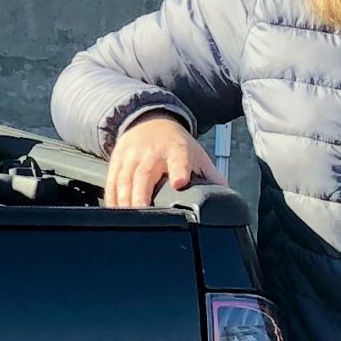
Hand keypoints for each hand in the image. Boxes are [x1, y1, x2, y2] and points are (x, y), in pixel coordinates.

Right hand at [105, 113, 222, 207]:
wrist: (149, 121)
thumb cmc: (175, 144)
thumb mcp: (197, 154)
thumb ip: (211, 176)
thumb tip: (228, 197)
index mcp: (176, 150)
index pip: (179, 159)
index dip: (179, 170)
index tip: (180, 182)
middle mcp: (152, 152)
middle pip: (144, 174)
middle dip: (142, 194)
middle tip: (144, 212)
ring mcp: (132, 156)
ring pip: (124, 179)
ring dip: (124, 200)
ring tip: (128, 219)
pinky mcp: (117, 160)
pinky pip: (111, 181)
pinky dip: (111, 197)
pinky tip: (114, 211)